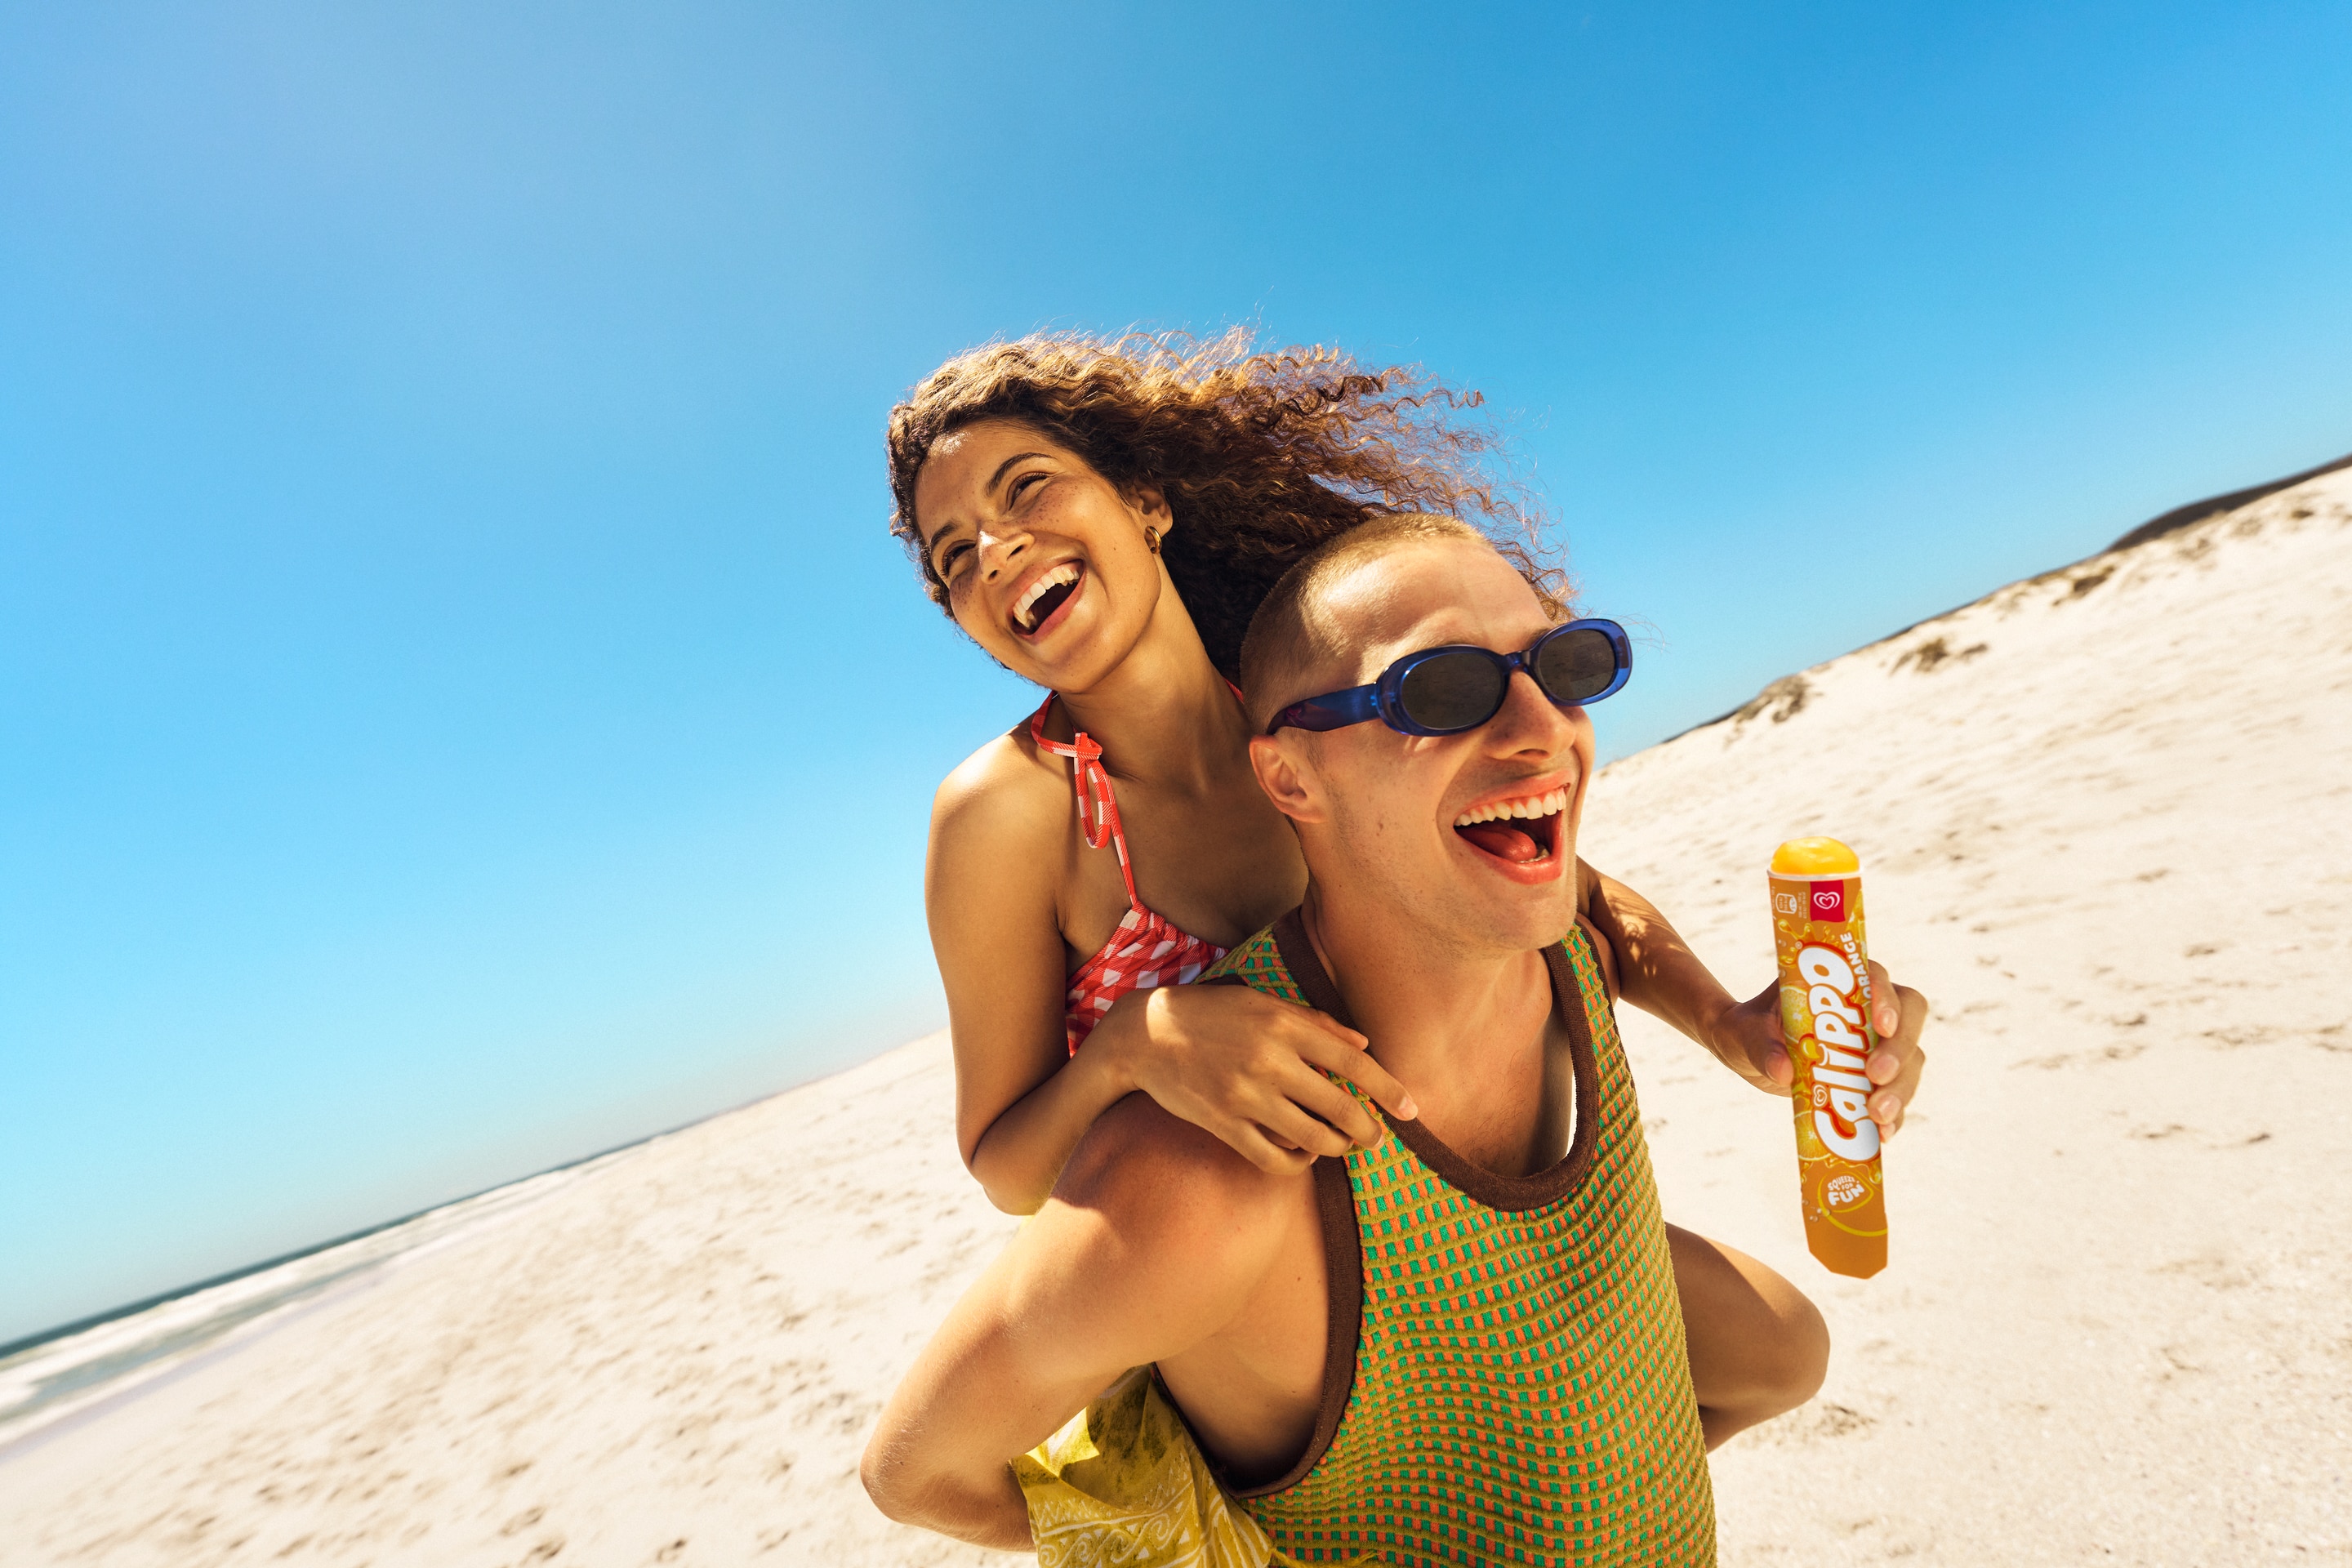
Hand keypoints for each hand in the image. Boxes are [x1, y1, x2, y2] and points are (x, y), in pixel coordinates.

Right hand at [1100, 983, 1418, 1174]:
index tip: (1411, 1110)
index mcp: (1282, 1024)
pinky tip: (1301, 1155)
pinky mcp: (1222, 1123)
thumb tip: (1364, 1045)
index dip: (1387, 1089)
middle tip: (1376, 1138)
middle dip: (1367, 1130)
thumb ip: (1314, 1021)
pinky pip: (1272, 1158)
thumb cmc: (1210, 1013)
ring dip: (1335, 1148)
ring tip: (1340, 1145)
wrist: (1143, 1035)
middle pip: (1339, 1107)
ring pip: (1311, 1138)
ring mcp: (1245, 1095)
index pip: (1351, 1062)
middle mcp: (1268, 1060)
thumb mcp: (1260, 1002)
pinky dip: (1296, 1163)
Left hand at [1709, 962, 1929, 1135]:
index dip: (1886, 998)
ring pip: (1910, 1059)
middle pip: (1908, 1019)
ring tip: (1878, 1115)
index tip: (1881, 1024)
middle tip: (1875, 1076)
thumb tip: (1783, 1071)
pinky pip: (1897, 1093)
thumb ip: (1762, 1046)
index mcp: (1840, 981)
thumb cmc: (1751, 1029)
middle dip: (1898, 1049)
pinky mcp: (1876, 1077)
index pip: (1876, 977)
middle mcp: (1867, 1008)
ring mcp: (1877, 1043)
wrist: (1751, 1053)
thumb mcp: (1746, 1032)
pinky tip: (1882, 1134)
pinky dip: (1894, 1115)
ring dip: (1900, 1088)